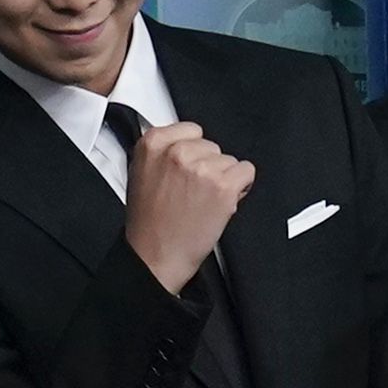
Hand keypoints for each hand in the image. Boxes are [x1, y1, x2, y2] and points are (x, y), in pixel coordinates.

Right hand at [123, 120, 255, 294]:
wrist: (155, 257)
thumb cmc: (148, 223)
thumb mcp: (141, 174)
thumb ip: (162, 153)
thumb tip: (188, 144)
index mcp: (152, 144)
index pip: (192, 130)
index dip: (194, 152)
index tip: (188, 169)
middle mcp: (177, 152)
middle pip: (212, 145)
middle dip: (208, 167)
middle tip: (193, 193)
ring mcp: (202, 168)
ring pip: (229, 160)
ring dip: (223, 179)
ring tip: (202, 202)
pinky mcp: (223, 186)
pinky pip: (246, 172)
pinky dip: (240, 187)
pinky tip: (221, 202)